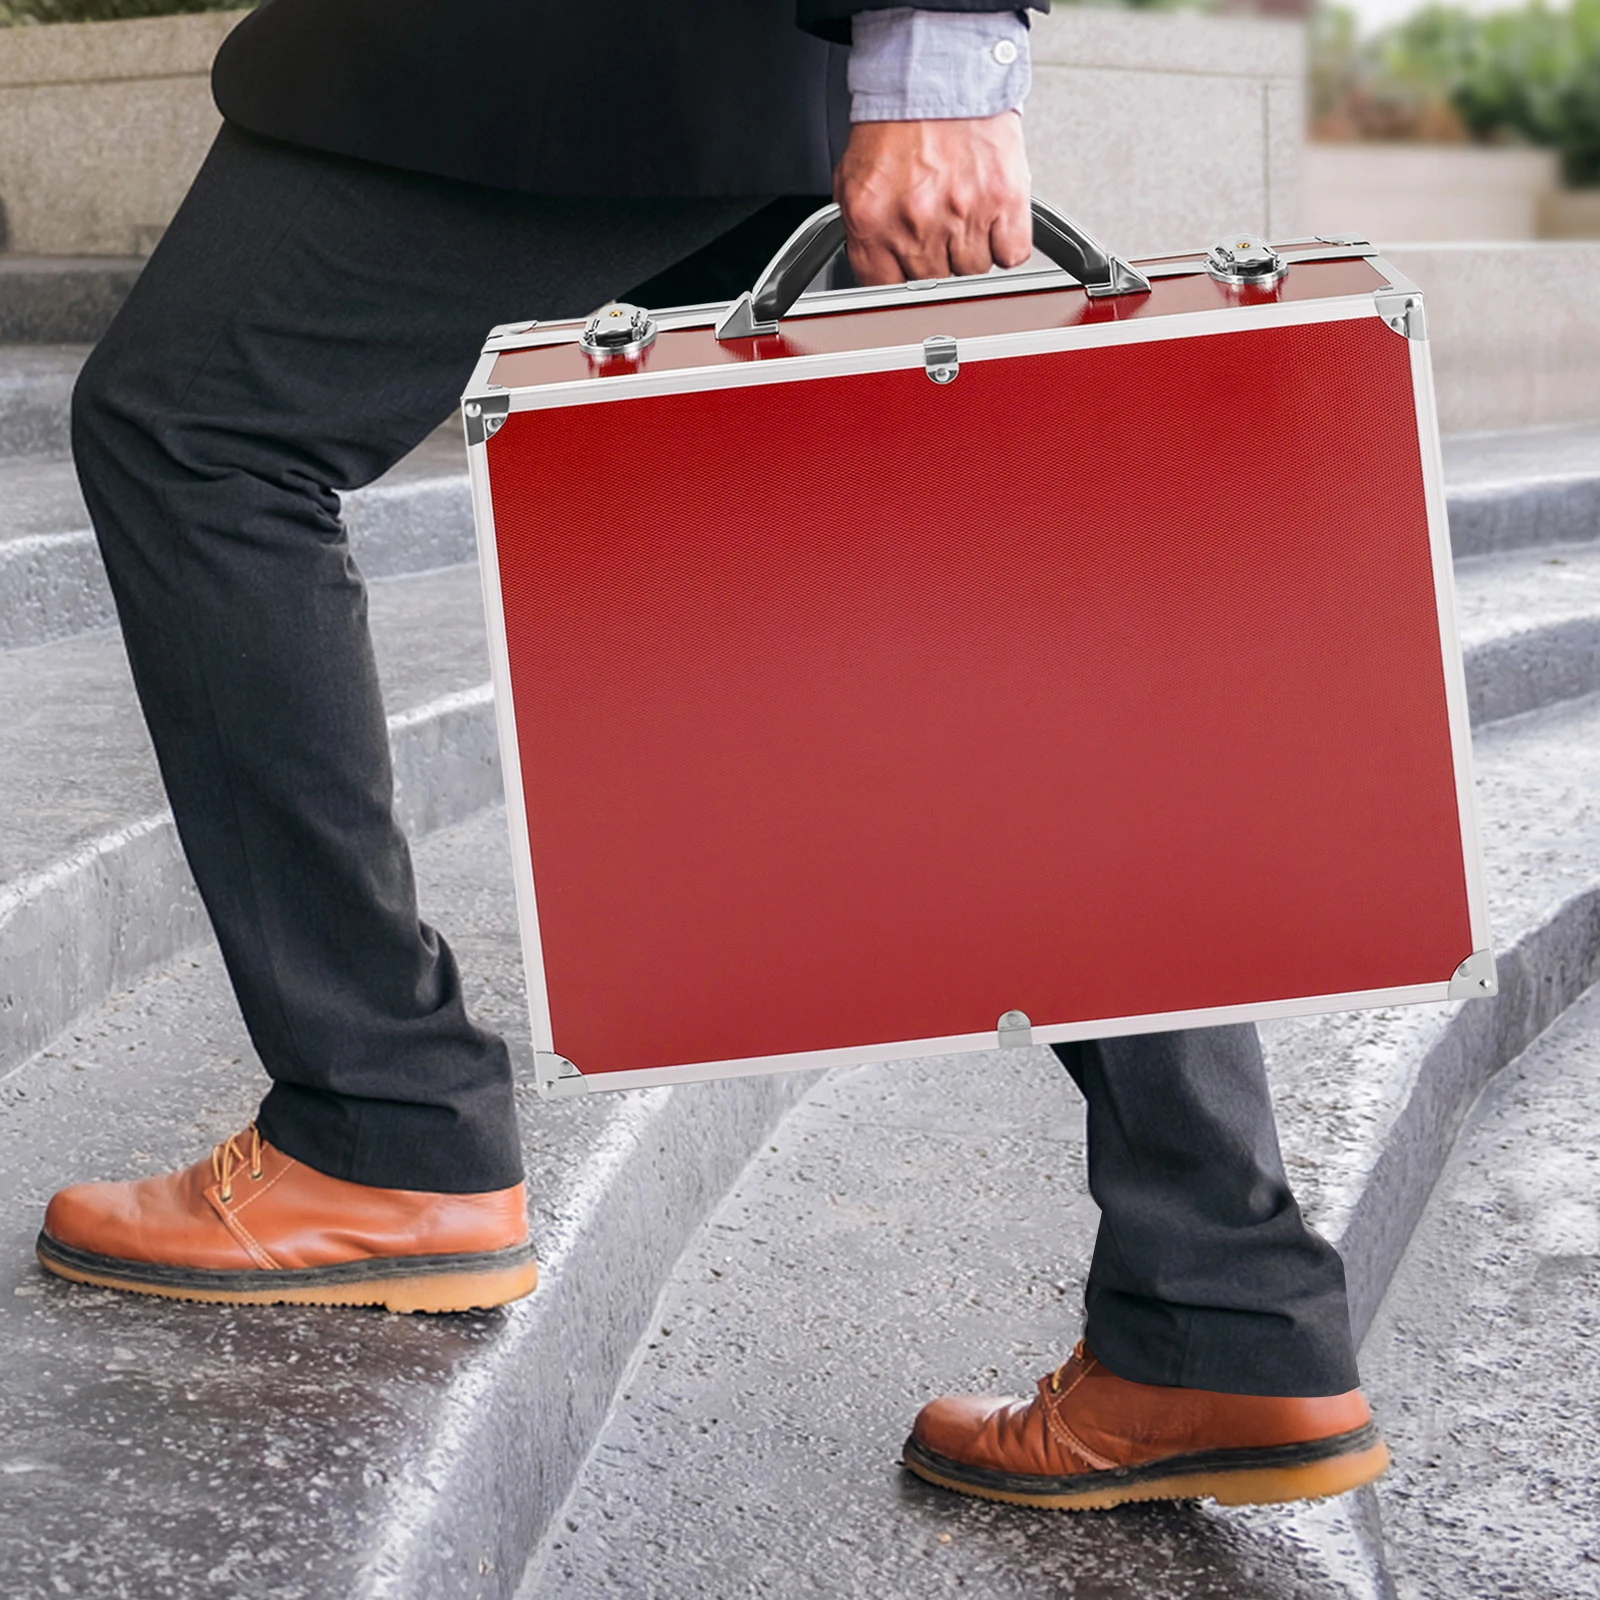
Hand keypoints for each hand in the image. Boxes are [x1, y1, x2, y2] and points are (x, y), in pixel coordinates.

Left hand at [833, 112, 1031, 285]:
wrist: (939, 71)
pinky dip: (1007, 243)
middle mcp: (915, 223)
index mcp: (872, 222)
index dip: (898, 279)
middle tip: (938, 225)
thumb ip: (860, 229)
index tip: (906, 272)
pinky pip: (1011, 254)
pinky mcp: (1003, 201)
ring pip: (973, 270)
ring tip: (965, 211)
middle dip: (936, 259)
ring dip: (972, 248)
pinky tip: (994, 219)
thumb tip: (873, 266)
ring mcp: (962, 214)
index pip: (884, 288)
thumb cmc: (898, 121)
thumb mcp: (854, 177)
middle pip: (932, 282)